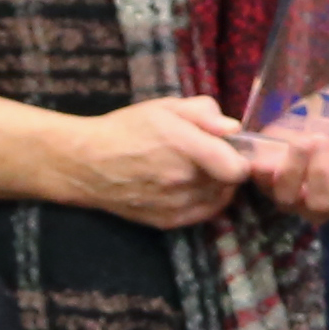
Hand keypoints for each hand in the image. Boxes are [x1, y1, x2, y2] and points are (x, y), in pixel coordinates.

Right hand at [55, 96, 255, 226]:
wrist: (87, 163)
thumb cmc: (126, 129)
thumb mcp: (165, 108)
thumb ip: (204, 113)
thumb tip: (233, 128)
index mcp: (185, 146)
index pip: (238, 168)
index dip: (241, 158)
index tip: (232, 150)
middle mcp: (183, 180)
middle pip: (231, 183)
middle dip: (227, 169)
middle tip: (210, 156)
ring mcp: (175, 204)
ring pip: (219, 199)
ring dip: (216, 186)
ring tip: (195, 170)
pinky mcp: (167, 222)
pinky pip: (202, 214)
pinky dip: (204, 201)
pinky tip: (189, 186)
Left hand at [243, 114, 328, 222]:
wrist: (318, 119)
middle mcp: (325, 205)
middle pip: (323, 204)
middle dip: (321, 175)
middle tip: (321, 141)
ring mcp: (294, 197)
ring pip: (288, 197)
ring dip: (293, 170)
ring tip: (302, 140)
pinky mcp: (267, 182)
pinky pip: (260, 182)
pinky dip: (261, 169)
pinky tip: (267, 151)